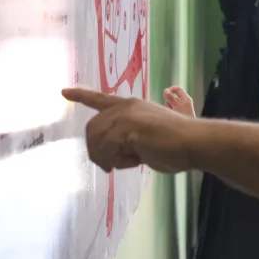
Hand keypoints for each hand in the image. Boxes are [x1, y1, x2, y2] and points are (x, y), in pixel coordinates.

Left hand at [62, 88, 193, 173]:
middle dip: (97, 152)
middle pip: (92, 130)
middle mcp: (125, 107)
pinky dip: (119, 162)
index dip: (81, 95)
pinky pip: (107, 151)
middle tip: (113, 166)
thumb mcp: (150, 136)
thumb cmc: (179, 144)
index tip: (64, 92)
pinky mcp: (126, 129)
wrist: (195, 143)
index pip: (100, 98)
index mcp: (131, 105)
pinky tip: (136, 160)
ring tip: (132, 161)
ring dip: (111, 159)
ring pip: (97, 142)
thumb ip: (134, 136)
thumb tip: (133, 142)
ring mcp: (125, 116)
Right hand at [163, 86, 196, 116]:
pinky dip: (169, 112)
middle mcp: (184, 102)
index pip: (178, 89)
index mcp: (185, 98)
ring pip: (169, 104)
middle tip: (170, 107)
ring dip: (168, 107)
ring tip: (172, 113)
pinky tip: (172, 116)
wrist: (188, 129)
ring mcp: (180, 108)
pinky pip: (170, 110)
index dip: (171, 89)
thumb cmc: (183, 117)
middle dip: (168, 101)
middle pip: (172, 97)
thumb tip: (165, 90)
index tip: (165, 92)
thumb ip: (170, 98)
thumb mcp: (175, 106)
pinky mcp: (177, 113)